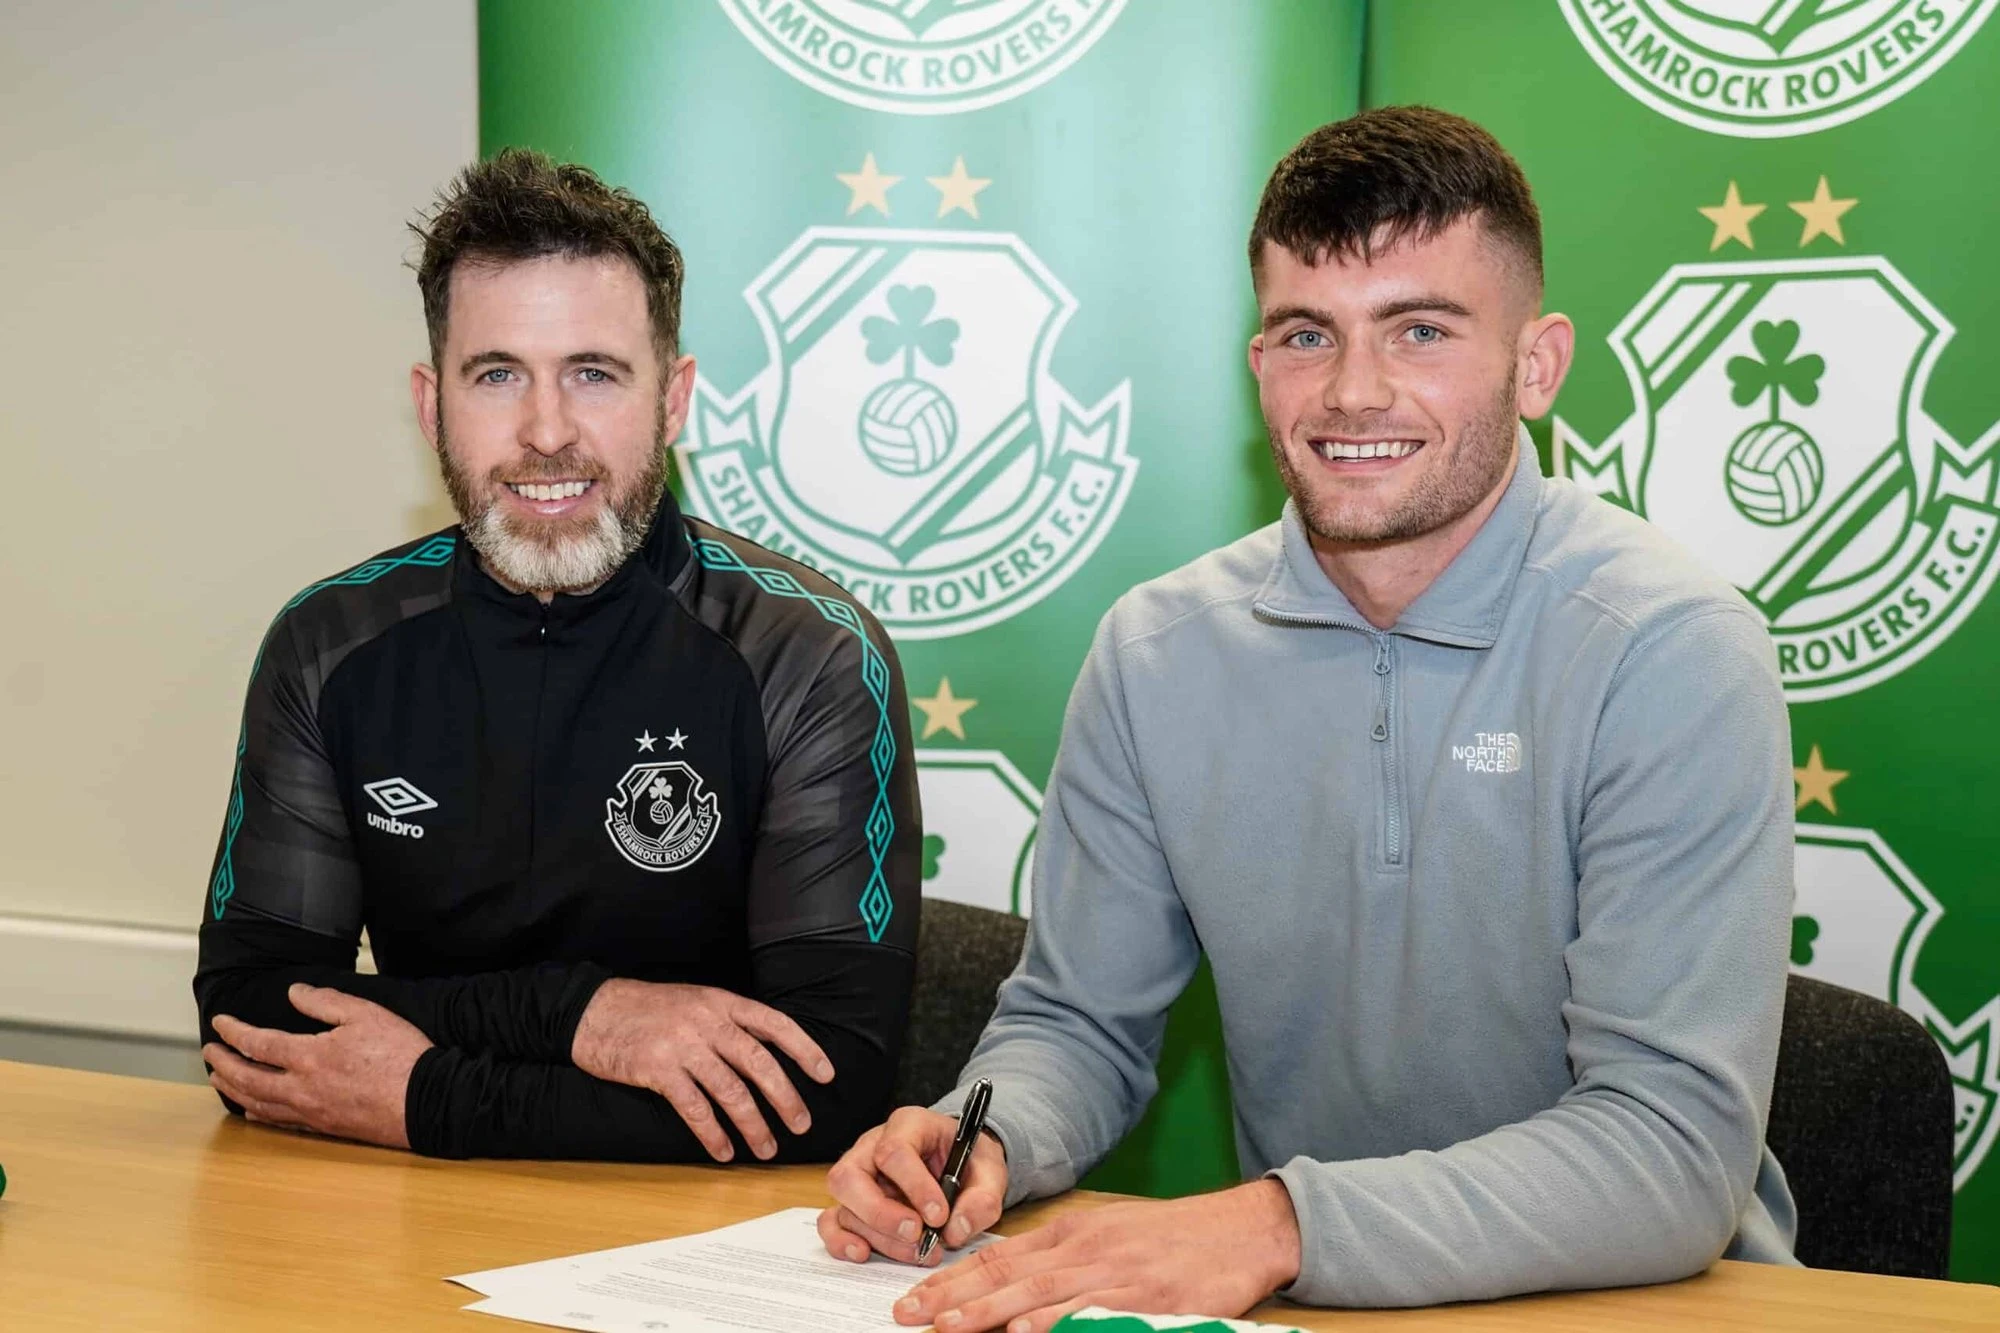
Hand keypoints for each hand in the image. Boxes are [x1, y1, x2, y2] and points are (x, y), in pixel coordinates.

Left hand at [204, 984, 432, 1149]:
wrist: (425, 1100)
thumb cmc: (400, 1055)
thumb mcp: (366, 1013)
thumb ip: (325, 1001)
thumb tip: (296, 993)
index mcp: (308, 1056)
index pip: (257, 1043)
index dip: (234, 1032)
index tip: (219, 1023)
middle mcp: (301, 1088)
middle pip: (248, 1078)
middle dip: (222, 1064)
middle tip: (208, 1054)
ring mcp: (311, 1111)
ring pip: (258, 1103)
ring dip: (233, 1089)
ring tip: (218, 1080)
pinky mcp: (325, 1127)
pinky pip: (280, 1122)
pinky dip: (259, 1115)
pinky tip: (252, 1111)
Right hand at [571, 978, 833, 1162]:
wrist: (594, 1011)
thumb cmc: (649, 1010)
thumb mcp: (696, 1002)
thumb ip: (728, 1022)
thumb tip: (768, 1052)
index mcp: (722, 1002)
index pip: (775, 1024)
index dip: (804, 1050)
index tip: (826, 1074)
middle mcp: (707, 1021)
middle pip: (759, 1063)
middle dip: (786, 1098)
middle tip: (802, 1124)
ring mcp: (683, 1045)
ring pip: (731, 1091)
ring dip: (753, 1124)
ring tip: (766, 1147)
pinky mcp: (658, 1070)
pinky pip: (695, 1108)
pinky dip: (713, 1134)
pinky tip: (724, 1151)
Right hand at [819, 1106, 1008, 1264]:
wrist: (963, 1166)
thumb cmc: (970, 1162)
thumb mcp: (990, 1171)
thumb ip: (983, 1198)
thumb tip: (955, 1229)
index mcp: (909, 1125)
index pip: (895, 1151)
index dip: (914, 1186)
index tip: (939, 1216)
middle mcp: (873, 1146)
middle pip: (851, 1175)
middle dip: (881, 1213)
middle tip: (916, 1235)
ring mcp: (858, 1175)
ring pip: (844, 1203)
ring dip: (877, 1236)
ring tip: (917, 1252)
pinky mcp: (852, 1203)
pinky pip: (831, 1221)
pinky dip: (841, 1241)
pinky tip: (864, 1254)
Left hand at [890, 1181, 1301, 1332]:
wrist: (1240, 1232)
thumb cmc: (1173, 1239)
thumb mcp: (1109, 1236)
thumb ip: (1062, 1259)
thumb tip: (1012, 1288)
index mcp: (1071, 1232)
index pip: (998, 1256)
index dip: (951, 1279)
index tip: (913, 1299)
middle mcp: (1084, 1248)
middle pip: (1006, 1274)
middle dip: (952, 1298)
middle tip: (907, 1316)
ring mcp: (1113, 1273)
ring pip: (1038, 1293)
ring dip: (988, 1313)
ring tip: (948, 1327)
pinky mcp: (1144, 1299)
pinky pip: (1090, 1311)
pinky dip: (1055, 1321)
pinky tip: (1025, 1331)